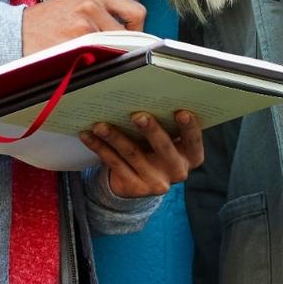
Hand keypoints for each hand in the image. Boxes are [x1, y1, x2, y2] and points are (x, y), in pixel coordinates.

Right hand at [21, 0, 147, 52]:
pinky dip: (92, 64)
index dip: (138, 31)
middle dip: (121, 47)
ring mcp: (83, 26)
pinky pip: (96, 59)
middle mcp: (91, 6)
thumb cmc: (44, 22)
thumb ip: (102, 13)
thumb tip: (129, 33)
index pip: (135, 12)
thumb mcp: (75, 4)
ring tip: (88, 57)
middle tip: (112, 55)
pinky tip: (79, 62)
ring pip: (112, 49)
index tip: (133, 41)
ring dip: (105, 56)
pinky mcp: (74, 44)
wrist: (14, 32)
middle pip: (126, 34)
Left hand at [80, 108, 201, 199]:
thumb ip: (166, 126)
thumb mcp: (168, 141)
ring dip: (115, 137)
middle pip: (163, 148)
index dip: (189, 127)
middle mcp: (176, 171)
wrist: (141, 181)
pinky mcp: (134, 187)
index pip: (193, 141)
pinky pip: (114, 163)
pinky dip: (99, 147)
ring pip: (132, 154)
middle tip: (137, 116)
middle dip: (150, 130)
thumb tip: (147, 96)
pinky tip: (88, 135)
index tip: (181, 112)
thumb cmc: (157, 150)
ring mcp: (155, 182)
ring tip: (101, 125)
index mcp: (191, 156)